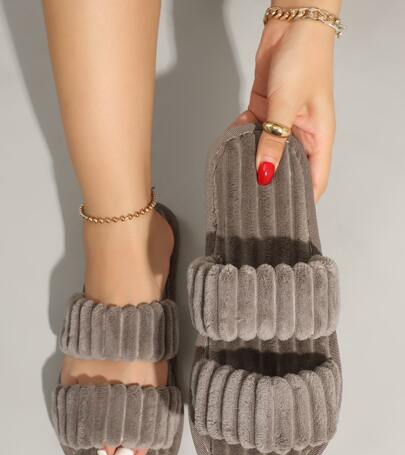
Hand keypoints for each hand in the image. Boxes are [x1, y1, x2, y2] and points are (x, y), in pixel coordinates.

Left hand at [234, 18, 335, 200]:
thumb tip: (265, 172)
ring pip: (267, 151)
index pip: (316, 179)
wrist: (291, 24)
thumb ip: (274, 139)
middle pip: (288, 168)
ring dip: (253, 161)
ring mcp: (282, 123)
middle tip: (255, 201)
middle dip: (273, 183)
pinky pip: (252, 132)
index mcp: (319, 137)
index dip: (304, 200)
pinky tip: (230, 147)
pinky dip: (241, 138)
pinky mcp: (265, 111)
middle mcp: (301, 134)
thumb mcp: (287, 103)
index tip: (285, 216)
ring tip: (238, 179)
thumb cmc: (305, 59)